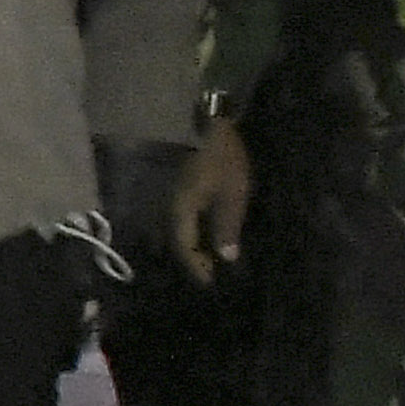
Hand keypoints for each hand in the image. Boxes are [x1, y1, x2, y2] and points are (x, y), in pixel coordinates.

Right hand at [176, 117, 252, 279]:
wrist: (207, 121)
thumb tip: (227, 258)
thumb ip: (227, 225)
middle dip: (191, 259)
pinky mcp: (182, 186)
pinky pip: (185, 216)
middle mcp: (171, 206)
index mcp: (182, 210)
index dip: (197, 267)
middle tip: (208, 273)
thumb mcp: (233, 193)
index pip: (184, 247)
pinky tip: (205, 231)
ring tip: (208, 256)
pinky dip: (194, 230)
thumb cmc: (222, 159)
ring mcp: (174, 194)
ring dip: (192, 245)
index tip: (210, 283)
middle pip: (177, 240)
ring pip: (179, 228)